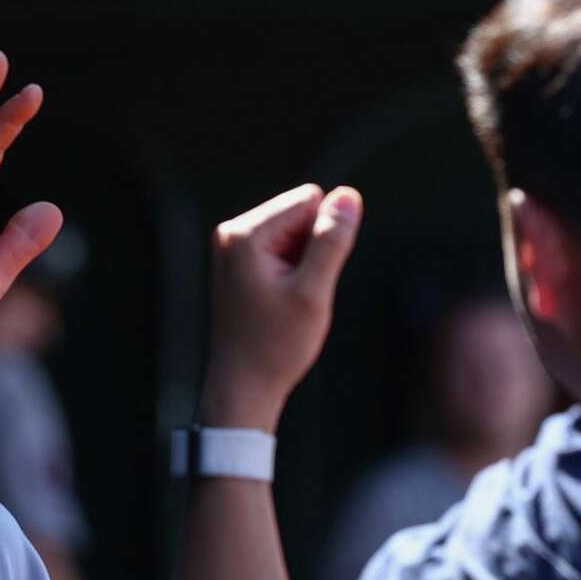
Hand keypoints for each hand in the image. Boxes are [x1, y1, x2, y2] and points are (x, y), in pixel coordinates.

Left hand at [199, 183, 361, 431]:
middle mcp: (231, 233)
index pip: (310, 199)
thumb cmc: (275, 344)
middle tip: (295, 292)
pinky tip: (279, 300)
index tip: (304, 278)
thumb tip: (348, 195)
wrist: (243, 384)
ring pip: (295, 232)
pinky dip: (292, 271)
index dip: (323, 238)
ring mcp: (233, 247)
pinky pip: (284, 249)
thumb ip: (331, 241)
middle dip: (312, 249)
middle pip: (301, 213)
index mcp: (243, 234)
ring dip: (304, 263)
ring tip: (285, 299)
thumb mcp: (313, 291)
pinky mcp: (240, 261)